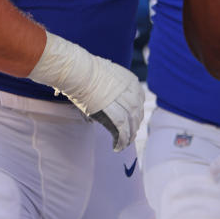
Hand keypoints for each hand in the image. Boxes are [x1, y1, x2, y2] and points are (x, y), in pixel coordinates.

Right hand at [28, 32, 143, 151]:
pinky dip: (121, 141)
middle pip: (137, 114)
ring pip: (131, 125)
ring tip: (124, 145)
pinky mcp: (116, 115)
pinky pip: (122, 131)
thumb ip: (107, 86)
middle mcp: (132, 93)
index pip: (139, 100)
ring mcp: (125, 105)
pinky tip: (117, 147)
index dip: (136, 112)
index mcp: (131, 82)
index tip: (133, 120)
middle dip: (134, 125)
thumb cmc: (84, 71)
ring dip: (128, 137)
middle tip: (130, 135)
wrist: (79, 72)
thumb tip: (99, 92)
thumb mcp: (103, 76)